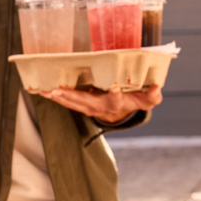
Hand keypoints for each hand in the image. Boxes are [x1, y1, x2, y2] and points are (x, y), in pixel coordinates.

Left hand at [40, 84, 162, 124]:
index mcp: (118, 103)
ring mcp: (89, 107)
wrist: (122, 113)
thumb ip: (153, 95)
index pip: (118, 99)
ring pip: (73, 103)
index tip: (115, 86)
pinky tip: (43, 90)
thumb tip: (157, 87)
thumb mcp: (147, 100)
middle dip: (73, 97)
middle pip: (86, 102)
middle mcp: (101, 107)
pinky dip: (56, 97)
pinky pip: (67, 102)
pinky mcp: (82, 105)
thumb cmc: (135, 101)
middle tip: (59, 90)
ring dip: (59, 97)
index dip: (117, 94)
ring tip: (45, 91)